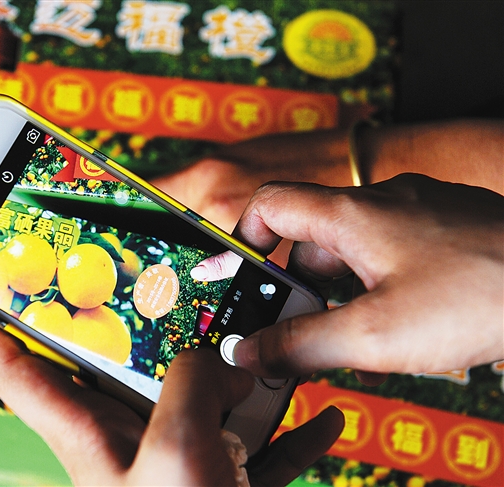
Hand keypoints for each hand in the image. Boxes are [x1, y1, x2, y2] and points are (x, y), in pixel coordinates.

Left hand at [0, 314, 342, 485]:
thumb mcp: (178, 451)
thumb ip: (193, 385)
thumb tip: (225, 364)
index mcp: (89, 434)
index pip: (20, 372)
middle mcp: (127, 445)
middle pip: (128, 371)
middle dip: (158, 332)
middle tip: (185, 290)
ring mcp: (176, 467)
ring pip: (201, 405)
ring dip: (239, 380)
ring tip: (273, 348)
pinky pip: (254, 449)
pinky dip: (286, 433)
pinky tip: (320, 419)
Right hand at [226, 174, 503, 381]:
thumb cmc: (480, 296)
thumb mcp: (373, 335)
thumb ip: (299, 344)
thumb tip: (248, 352)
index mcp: (350, 214)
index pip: (270, 205)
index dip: (244, 240)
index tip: (241, 280)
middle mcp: (382, 203)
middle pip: (311, 238)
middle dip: (298, 289)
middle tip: (300, 334)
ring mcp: (419, 214)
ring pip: (354, 251)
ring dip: (340, 295)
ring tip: (354, 339)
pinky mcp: (449, 233)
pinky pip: (392, 256)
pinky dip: (377, 289)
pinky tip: (397, 326)